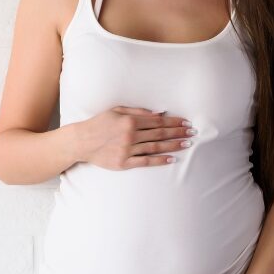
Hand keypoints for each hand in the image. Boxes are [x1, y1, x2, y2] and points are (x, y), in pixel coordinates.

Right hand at [73, 106, 193, 170]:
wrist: (81, 141)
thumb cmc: (99, 123)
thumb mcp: (117, 110)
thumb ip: (138, 111)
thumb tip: (158, 114)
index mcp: (130, 121)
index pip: (158, 121)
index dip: (174, 122)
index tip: (186, 122)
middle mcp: (131, 135)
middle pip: (160, 133)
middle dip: (178, 132)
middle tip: (192, 132)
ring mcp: (127, 150)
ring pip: (156, 147)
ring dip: (173, 145)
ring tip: (187, 144)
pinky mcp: (124, 163)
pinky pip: (146, 161)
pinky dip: (160, 160)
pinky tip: (172, 159)